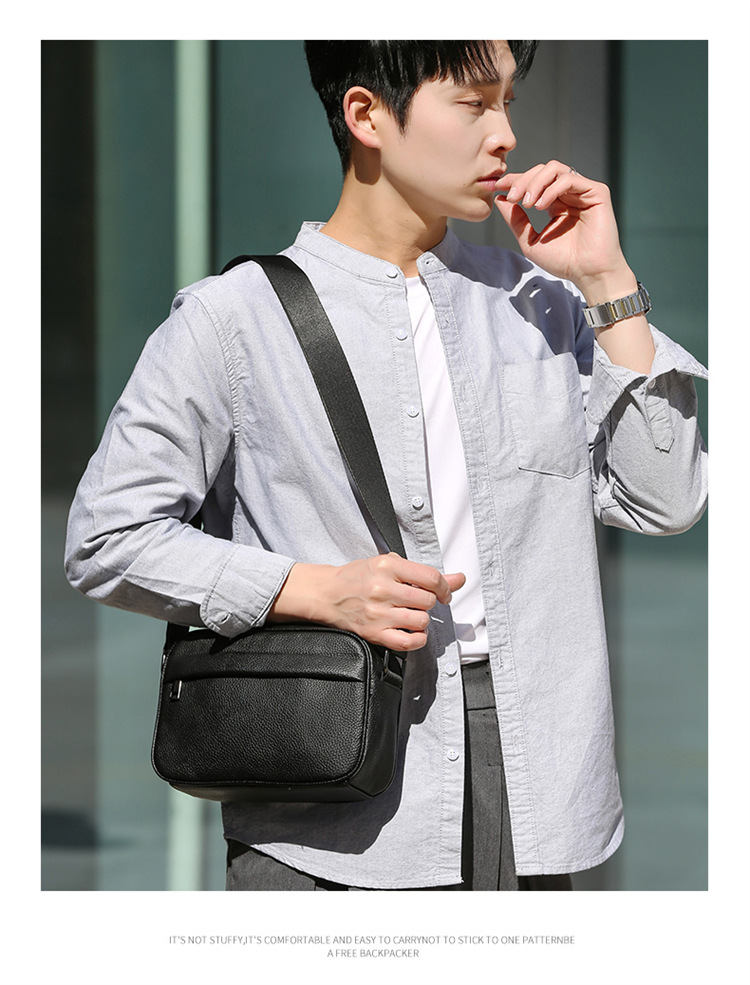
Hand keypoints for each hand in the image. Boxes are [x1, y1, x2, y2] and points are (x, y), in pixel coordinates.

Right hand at [268, 553, 465, 651]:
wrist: (327, 593)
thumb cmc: (358, 577)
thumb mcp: (389, 565)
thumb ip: (425, 574)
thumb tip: (460, 579)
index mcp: (388, 566)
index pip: (431, 577)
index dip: (444, 587)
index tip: (443, 593)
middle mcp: (383, 589)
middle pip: (427, 601)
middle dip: (427, 603)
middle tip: (417, 602)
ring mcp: (378, 613)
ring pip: (421, 621)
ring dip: (420, 620)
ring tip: (409, 615)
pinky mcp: (374, 633)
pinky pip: (408, 642)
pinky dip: (416, 639)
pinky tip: (410, 631)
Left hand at [495, 160, 654, 372]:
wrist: (588, 273)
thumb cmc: (564, 262)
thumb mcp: (530, 241)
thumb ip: (516, 220)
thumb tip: (499, 199)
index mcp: (554, 203)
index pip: (533, 182)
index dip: (514, 180)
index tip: (496, 187)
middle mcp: (568, 194)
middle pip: (542, 171)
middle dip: (522, 180)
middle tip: (511, 196)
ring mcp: (582, 191)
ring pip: (555, 169)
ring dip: (535, 182)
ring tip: (527, 203)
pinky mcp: (596, 192)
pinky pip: (570, 178)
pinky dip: (552, 188)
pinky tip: (541, 206)